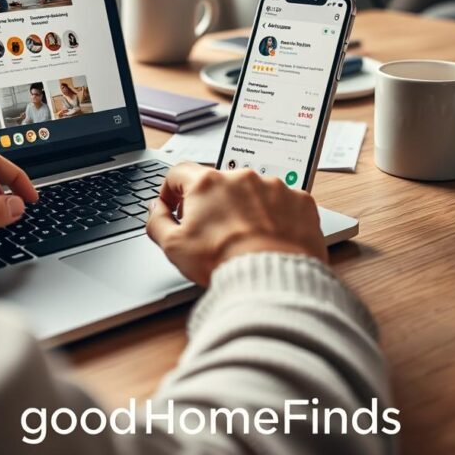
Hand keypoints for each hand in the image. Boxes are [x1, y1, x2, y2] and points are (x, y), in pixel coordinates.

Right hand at [147, 163, 326, 285]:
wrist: (273, 280)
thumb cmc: (225, 263)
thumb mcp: (174, 247)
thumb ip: (157, 222)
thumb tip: (155, 209)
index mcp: (207, 182)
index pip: (179, 173)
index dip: (171, 192)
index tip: (176, 209)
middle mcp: (241, 177)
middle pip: (218, 183)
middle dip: (212, 204)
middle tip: (212, 233)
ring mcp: (273, 186)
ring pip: (252, 192)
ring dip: (246, 209)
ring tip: (245, 239)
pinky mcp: (299, 200)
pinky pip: (283, 202)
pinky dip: (276, 216)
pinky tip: (269, 238)